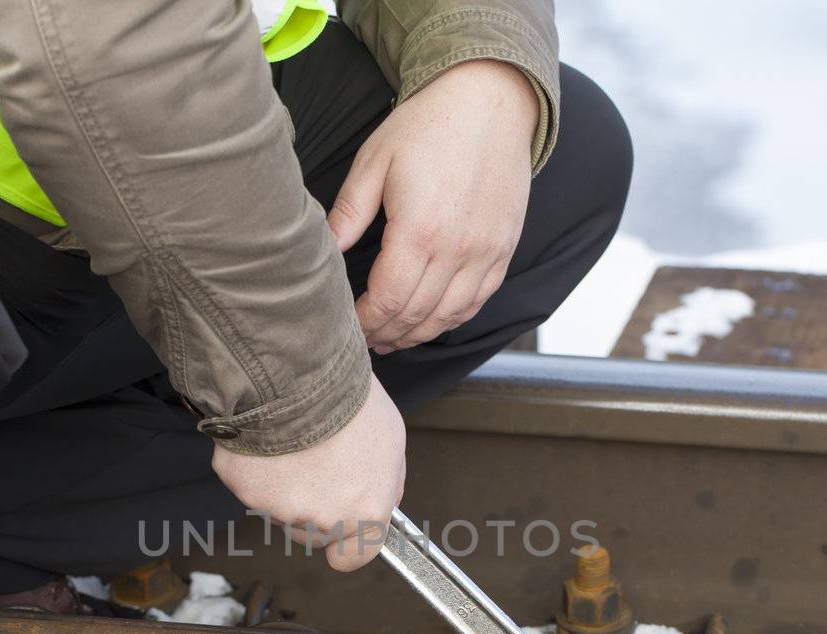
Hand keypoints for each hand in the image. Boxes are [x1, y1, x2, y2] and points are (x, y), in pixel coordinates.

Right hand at [212, 374, 405, 571]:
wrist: (299, 374)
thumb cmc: (349, 402)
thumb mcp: (391, 441)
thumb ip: (386, 482)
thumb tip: (382, 501)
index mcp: (362, 513)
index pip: (352, 558)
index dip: (347, 546)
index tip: (343, 536)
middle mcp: (320, 520)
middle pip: (312, 534)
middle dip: (313, 510)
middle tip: (317, 466)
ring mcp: (277, 508)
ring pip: (279, 509)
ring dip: (284, 485)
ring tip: (294, 442)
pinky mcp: (242, 487)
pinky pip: (249, 484)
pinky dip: (256, 466)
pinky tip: (269, 435)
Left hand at [328, 59, 537, 353]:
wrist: (490, 100)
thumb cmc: (428, 126)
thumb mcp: (375, 162)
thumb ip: (349, 213)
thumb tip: (323, 252)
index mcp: (420, 231)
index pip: (389, 300)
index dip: (366, 321)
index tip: (350, 325)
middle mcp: (458, 249)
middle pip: (417, 315)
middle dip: (387, 333)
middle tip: (366, 340)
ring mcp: (486, 253)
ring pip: (449, 317)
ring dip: (418, 333)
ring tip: (394, 337)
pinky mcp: (503, 250)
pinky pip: (477, 301)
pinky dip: (451, 318)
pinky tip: (431, 320)